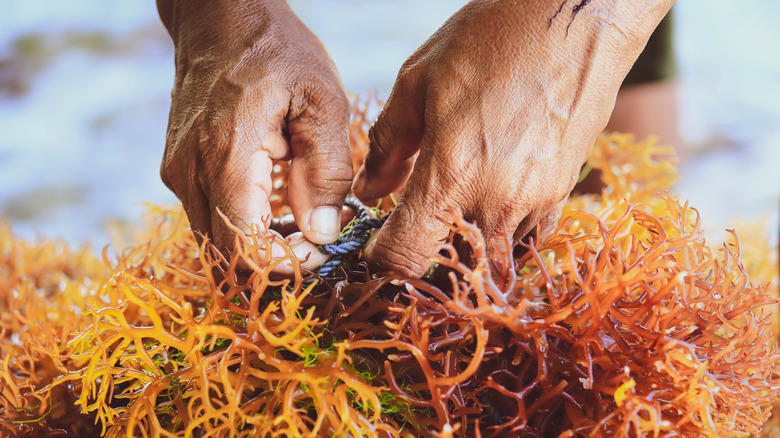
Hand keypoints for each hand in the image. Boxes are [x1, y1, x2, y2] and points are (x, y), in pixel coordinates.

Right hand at [157, 0, 351, 272]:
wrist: (220, 18)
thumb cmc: (277, 52)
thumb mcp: (321, 102)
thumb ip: (325, 172)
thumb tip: (323, 233)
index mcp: (226, 156)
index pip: (244, 247)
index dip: (286, 263)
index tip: (322, 252)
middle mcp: (190, 172)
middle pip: (227, 254)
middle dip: (276, 260)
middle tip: (318, 241)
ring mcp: (178, 173)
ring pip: (217, 241)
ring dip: (261, 244)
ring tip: (304, 220)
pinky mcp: (179, 170)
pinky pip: (211, 217)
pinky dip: (246, 225)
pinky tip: (279, 204)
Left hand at [353, 0, 673, 276]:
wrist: (577, 16)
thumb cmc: (492, 40)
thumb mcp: (419, 82)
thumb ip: (388, 146)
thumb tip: (369, 190)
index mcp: (450, 176)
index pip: (405, 258)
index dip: (381, 261)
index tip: (376, 246)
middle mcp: (495, 203)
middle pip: (451, 274)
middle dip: (424, 265)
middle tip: (410, 237)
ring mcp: (534, 203)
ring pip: (492, 264)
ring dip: (465, 256)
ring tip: (447, 224)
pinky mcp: (561, 194)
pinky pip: (527, 242)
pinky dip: (501, 241)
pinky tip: (487, 212)